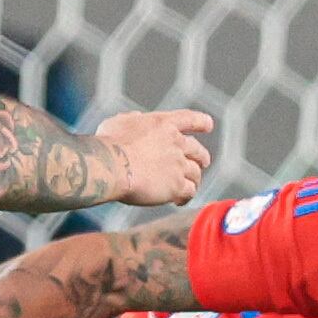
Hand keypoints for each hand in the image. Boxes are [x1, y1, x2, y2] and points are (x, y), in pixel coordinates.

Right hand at [101, 109, 215, 208]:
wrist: (111, 165)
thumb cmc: (109, 143)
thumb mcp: (119, 122)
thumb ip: (132, 119)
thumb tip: (137, 116)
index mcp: (164, 124)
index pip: (191, 119)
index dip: (201, 123)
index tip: (208, 126)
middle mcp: (176, 143)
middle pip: (198, 151)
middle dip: (202, 157)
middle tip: (203, 162)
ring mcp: (179, 165)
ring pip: (196, 173)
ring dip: (194, 179)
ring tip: (189, 186)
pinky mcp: (177, 186)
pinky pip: (190, 192)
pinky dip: (186, 197)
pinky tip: (179, 201)